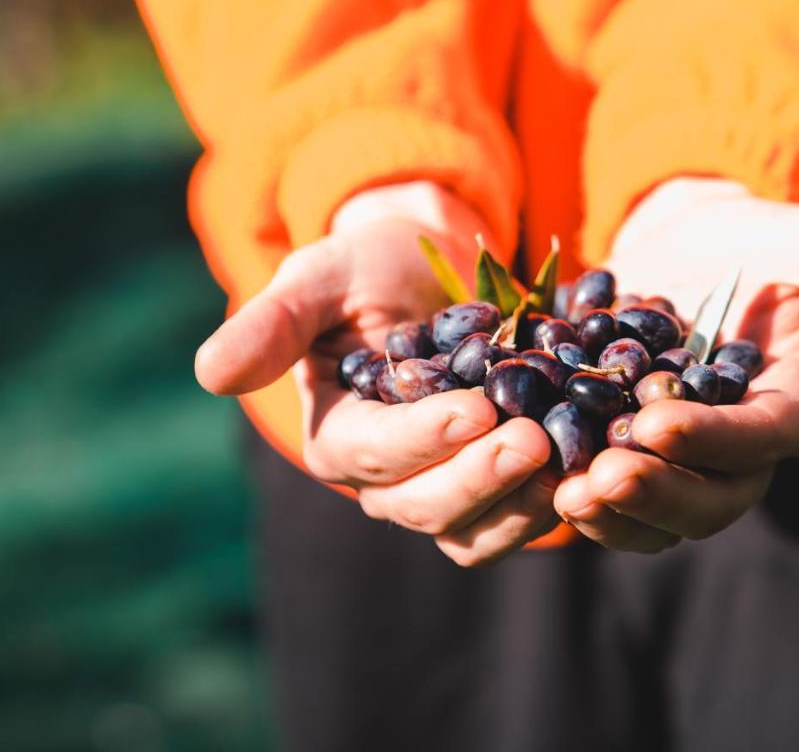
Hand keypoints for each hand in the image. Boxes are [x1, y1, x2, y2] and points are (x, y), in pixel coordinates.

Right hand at [195, 183, 555, 566]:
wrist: (434, 268)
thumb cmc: (369, 267)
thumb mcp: (320, 276)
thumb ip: (273, 322)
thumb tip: (209, 374)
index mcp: (337, 434)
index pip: (373, 455)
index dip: (423, 439)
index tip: (476, 406)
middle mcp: (385, 478)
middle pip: (425, 507)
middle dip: (479, 476)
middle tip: (532, 438)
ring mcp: (442, 488)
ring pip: (473, 530)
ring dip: (519, 504)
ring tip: (567, 462)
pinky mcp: (494, 486)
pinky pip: (518, 518)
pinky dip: (551, 501)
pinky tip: (589, 466)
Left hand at [553, 177, 798, 551]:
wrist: (688, 244)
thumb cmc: (757, 239)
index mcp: (793, 407)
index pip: (765, 440)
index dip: (717, 440)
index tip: (658, 424)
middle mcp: (743, 448)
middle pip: (712, 498)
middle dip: (658, 494)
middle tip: (599, 479)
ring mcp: (686, 459)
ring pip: (661, 515)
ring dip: (614, 513)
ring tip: (565, 495)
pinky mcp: (631, 454)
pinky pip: (613, 495)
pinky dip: (578, 496)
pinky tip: (537, 482)